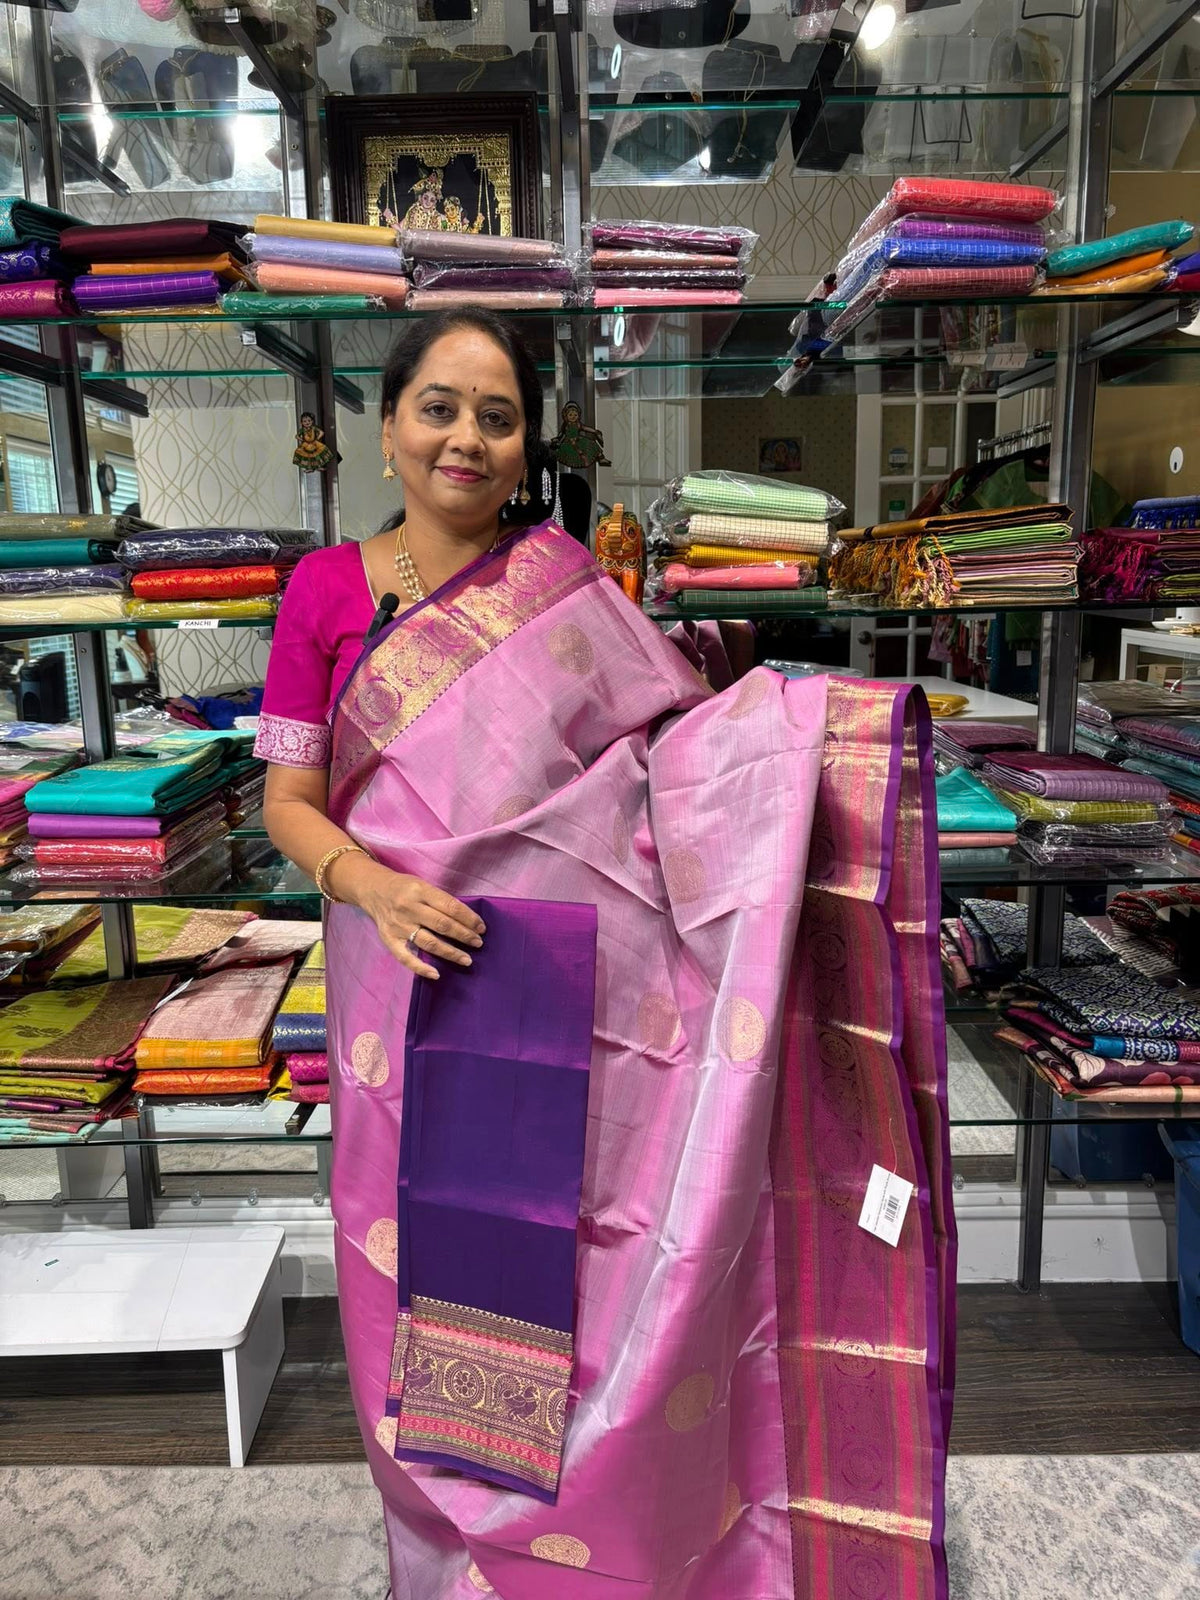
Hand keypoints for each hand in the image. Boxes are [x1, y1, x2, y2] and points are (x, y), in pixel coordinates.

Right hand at [348, 860, 485, 979]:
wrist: (372, 889)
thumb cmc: (404, 887)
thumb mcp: (422, 885)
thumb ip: (440, 900)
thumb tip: (467, 920)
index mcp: (420, 891)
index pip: (450, 906)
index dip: (468, 918)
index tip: (481, 928)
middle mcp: (409, 908)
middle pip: (442, 925)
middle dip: (464, 935)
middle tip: (478, 943)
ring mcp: (398, 925)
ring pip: (429, 942)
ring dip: (450, 953)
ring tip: (467, 960)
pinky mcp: (389, 939)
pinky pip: (405, 957)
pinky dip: (421, 968)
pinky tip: (436, 974)